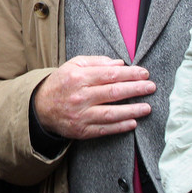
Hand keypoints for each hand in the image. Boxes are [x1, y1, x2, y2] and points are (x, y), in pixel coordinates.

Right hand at [32, 55, 154, 138]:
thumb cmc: (61, 84)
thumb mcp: (73, 66)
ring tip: (147, 107)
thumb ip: (96, 62)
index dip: (130, 74)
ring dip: (132, 110)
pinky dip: (120, 126)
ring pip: (112, 113)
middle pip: (114, 92)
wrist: (40, 108)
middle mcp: (80, 96)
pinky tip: (133, 122)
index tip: (144, 73)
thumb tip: (120, 64)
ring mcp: (81, 115)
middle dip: (136, 89)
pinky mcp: (82, 130)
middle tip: (151, 87)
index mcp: (78, 78)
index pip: (110, 74)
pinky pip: (105, 129)